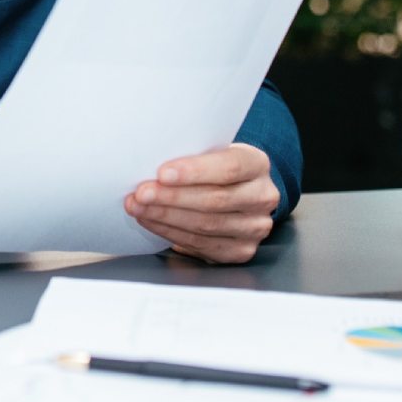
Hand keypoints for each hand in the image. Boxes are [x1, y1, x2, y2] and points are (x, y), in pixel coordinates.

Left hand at [124, 143, 277, 264]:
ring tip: (139, 207)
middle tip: (141, 193)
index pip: (228, 168)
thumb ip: (191, 154)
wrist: (236, 190)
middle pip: (214, 200)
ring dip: (165, 217)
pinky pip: (201, 244)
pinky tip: (152, 221)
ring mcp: (255, 227)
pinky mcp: (241, 250)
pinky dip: (171, 232)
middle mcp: (263, 197)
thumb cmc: (215, 167)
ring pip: (206, 225)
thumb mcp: (210, 150)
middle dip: (172, 197)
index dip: (194, 172)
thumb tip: (150, 163)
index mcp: (257, 164)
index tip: (162, 173)